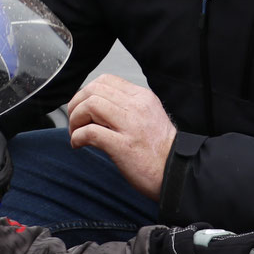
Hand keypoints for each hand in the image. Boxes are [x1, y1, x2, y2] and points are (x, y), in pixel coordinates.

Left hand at [66, 75, 174, 199]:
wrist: (178, 172)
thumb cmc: (160, 151)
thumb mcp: (148, 117)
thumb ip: (126, 108)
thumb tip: (95, 109)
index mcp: (142, 97)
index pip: (106, 80)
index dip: (86, 92)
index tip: (82, 108)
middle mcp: (137, 106)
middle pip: (94, 90)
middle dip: (76, 105)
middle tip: (74, 122)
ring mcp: (130, 125)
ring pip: (90, 105)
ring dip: (75, 120)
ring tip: (76, 133)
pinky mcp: (123, 146)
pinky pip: (90, 132)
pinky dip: (78, 137)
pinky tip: (78, 145)